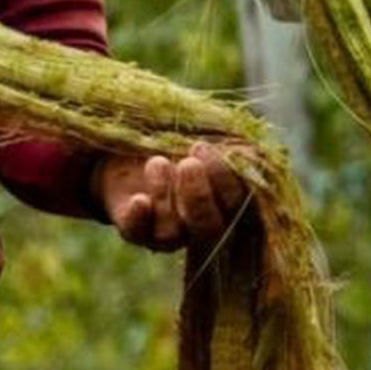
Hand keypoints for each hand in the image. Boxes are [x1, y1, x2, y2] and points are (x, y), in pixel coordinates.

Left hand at [99, 142, 249, 250]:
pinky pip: (137, 235)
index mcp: (224, 201)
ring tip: (157, 162)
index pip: (236, 204)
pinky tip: (139, 200)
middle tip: (187, 163)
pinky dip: (139, 220)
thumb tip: (249, 155)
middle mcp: (199, 223)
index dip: (223, 180)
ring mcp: (165, 230)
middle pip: (208, 227)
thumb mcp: (205, 134)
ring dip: (166, 195)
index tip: (204, 148)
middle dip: (199, 195)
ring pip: (172, 233)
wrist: (121, 139)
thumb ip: (231, 149)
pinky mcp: (132, 227)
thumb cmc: (176, 136)